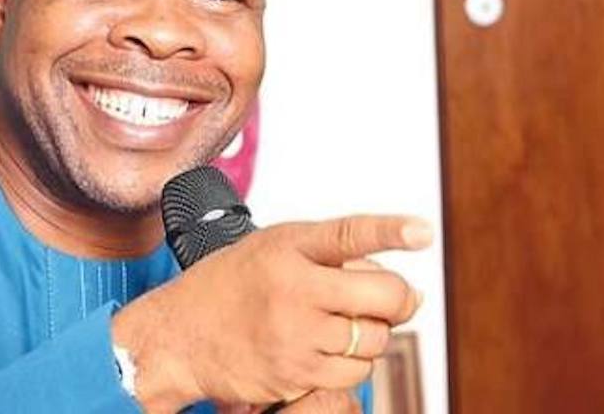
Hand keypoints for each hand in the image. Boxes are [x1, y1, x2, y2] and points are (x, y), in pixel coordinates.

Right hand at [112, 215, 431, 411]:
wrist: (179, 336)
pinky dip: (351, 363)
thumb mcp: (270, 246)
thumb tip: (398, 285)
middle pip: (384, 295)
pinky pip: (354, 373)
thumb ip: (329, 253)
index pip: (349, 234)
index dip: (391, 230)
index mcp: (287, 247)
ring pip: (376, 339)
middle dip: (396, 298)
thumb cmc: (225, 285)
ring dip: (371, 333)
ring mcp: (295, 335)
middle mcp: (293, 288)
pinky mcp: (296, 373)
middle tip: (384, 297)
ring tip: (338, 322)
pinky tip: (324, 347)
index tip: (423, 231)